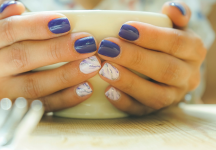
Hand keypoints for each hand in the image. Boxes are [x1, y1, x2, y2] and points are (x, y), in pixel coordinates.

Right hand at [0, 0, 100, 111]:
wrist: (4, 73)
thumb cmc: (13, 42)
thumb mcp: (8, 24)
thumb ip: (9, 15)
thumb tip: (13, 5)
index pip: (7, 30)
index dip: (36, 26)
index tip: (65, 22)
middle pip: (21, 58)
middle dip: (57, 50)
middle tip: (86, 43)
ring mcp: (0, 92)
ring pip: (33, 86)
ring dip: (66, 75)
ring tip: (91, 64)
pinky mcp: (17, 108)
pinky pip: (43, 105)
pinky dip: (66, 97)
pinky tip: (85, 88)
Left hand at [97, 1, 205, 115]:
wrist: (166, 70)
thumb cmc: (164, 44)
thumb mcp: (173, 28)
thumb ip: (175, 17)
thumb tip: (172, 8)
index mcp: (193, 52)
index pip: (176, 43)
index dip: (151, 36)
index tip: (125, 28)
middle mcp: (187, 77)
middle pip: (165, 70)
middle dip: (134, 58)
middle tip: (107, 47)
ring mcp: (172, 97)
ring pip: (156, 95)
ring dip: (128, 82)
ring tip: (104, 69)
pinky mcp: (155, 111)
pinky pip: (141, 111)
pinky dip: (124, 102)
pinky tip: (107, 91)